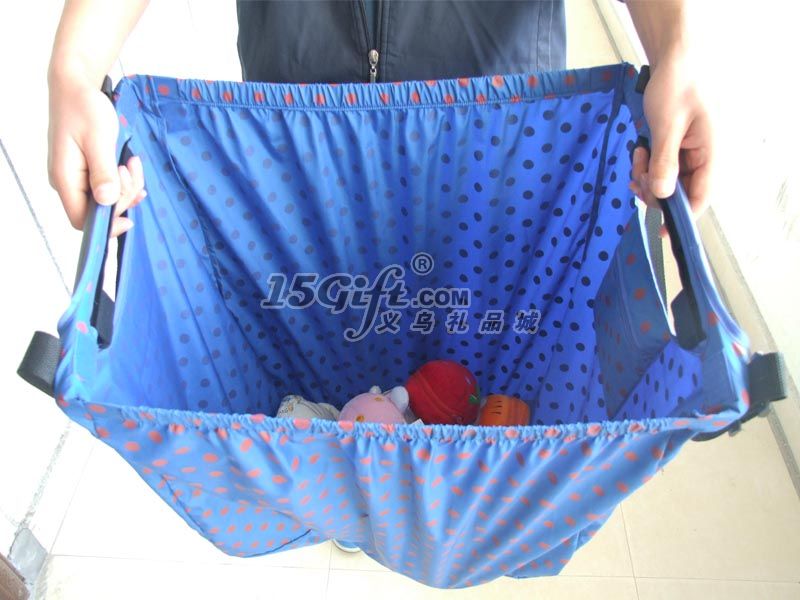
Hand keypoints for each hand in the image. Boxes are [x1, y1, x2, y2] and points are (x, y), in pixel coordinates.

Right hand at [47, 69, 145, 237]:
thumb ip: (102, 172)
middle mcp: (68, 182)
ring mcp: (78, 177)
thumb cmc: (83, 108)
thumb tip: (106, 201)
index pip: (80, 220)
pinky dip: (125, 179)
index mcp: (65, 178)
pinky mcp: (88, 171)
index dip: (105, 226)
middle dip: (123, 196)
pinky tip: (131, 164)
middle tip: (132, 169)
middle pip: (100, 210)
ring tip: (132, 162)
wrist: (77, 88)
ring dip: (127, 185)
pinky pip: (110, 186)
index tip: (129, 219)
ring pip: (108, 198)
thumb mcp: (98, 139)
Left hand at [629, 52, 714, 229]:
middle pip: (679, 193)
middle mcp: (702, 157)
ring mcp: (688, 154)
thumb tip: (663, 195)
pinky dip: (646, 167)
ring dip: (647, 177)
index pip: (701, 197)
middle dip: (655, 190)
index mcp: (709, 153)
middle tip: (636, 176)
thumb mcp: (667, 125)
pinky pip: (660, 169)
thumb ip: (665, 161)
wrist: (672, 61)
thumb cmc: (676, 87)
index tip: (662, 230)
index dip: (683, 217)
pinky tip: (639, 151)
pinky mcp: (674, 149)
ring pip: (666, 183)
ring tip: (637, 156)